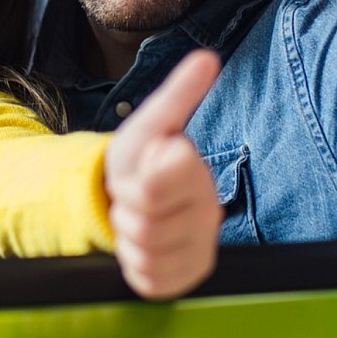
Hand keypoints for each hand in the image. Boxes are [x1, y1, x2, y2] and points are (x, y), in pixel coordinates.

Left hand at [102, 49, 221, 298]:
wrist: (130, 202)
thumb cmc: (141, 160)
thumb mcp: (150, 124)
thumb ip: (178, 94)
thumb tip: (207, 57)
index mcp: (200, 176)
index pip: (160, 184)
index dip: (138, 178)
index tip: (144, 168)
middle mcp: (208, 217)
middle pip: (148, 223)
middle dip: (128, 207)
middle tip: (134, 196)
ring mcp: (198, 252)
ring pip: (145, 251)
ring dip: (127, 235)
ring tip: (136, 217)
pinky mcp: (180, 280)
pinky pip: (147, 278)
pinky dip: (132, 263)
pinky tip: (139, 246)